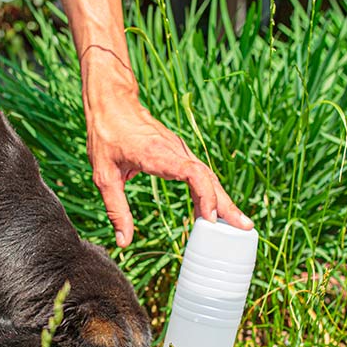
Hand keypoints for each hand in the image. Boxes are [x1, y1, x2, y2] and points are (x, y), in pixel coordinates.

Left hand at [86, 97, 253, 247]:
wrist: (112, 104)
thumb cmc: (106, 136)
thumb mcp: (103, 176)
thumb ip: (116, 210)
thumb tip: (124, 242)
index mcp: (158, 154)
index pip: (193, 172)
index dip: (205, 195)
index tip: (209, 217)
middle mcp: (175, 151)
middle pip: (208, 178)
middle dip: (226, 204)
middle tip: (243, 227)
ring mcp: (180, 151)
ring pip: (207, 177)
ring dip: (222, 200)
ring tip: (238, 224)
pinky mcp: (178, 154)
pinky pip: (200, 174)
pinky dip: (209, 193)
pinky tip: (213, 212)